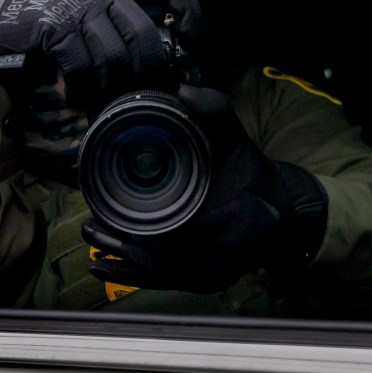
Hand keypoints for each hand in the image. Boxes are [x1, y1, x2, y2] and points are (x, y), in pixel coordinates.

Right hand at [0, 0, 199, 104]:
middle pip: (144, 36)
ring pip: (115, 57)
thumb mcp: (90, 0)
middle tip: (145, 93)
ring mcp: (79, 9)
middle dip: (149, 73)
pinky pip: (82, 67)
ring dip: (113, 88)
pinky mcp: (56, 29)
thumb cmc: (52, 10)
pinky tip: (77, 98)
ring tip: (106, 102)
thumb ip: (120, 17)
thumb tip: (159, 60)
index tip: (190, 45)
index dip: (190, 14)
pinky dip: (83, 89)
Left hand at [82, 84, 327, 292]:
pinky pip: (161, 283)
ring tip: (91, 236)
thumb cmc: (257, 179)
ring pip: (159, 274)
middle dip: (124, 243)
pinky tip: (101, 265)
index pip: (187, 235)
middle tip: (92, 222)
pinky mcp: (200, 283)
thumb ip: (217, 114)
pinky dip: (130, 275)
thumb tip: (183, 90)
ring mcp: (212, 277)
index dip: (150, 229)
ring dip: (121, 259)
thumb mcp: (240, 143)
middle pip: (165, 259)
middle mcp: (225, 261)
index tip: (117, 211)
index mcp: (240, 228)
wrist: (279, 215)